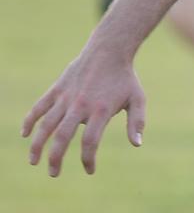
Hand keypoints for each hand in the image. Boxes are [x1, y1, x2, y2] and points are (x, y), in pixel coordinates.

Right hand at [21, 52, 146, 176]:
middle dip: (55, 158)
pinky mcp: (57, 89)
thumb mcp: (137, 98)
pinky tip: (25, 134)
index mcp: (100, 110)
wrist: (109, 50)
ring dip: (37, 145)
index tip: (90, 170)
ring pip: (46, 124)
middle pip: (63, 137)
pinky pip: (39, 107)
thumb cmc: (125, 77)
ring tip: (34, 162)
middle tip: (54, 174)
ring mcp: (66, 97)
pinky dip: (30, 121)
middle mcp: (80, 105)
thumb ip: (137, 122)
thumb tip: (137, 144)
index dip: (88, 159)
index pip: (90, 142)